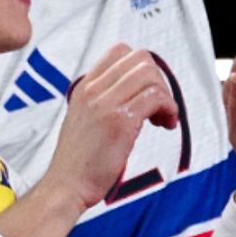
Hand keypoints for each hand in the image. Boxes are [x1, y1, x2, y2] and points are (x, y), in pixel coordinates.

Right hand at [53, 44, 177, 212]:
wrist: (66, 185)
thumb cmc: (78, 161)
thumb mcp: (82, 119)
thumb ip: (101, 101)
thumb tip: (133, 93)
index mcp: (84, 87)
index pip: (120, 51)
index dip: (141, 68)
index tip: (145, 91)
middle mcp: (93, 90)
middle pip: (140, 59)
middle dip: (158, 80)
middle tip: (158, 106)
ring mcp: (105, 103)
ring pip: (150, 75)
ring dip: (165, 95)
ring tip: (162, 118)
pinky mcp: (120, 121)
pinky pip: (156, 97)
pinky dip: (169, 108)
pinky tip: (165, 124)